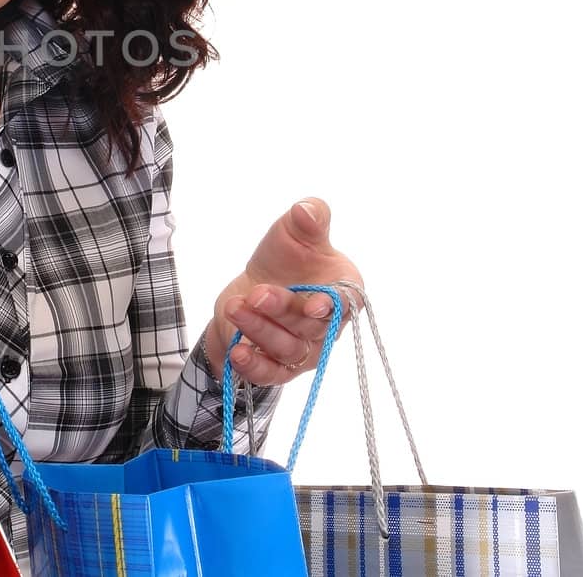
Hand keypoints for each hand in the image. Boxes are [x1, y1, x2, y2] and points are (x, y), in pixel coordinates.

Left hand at [206, 197, 362, 386]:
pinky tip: (238, 353)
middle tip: (257, 294)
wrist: (252, 286)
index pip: (347, 303)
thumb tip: (306, 209)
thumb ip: (308, 218)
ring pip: (286, 348)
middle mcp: (328, 326)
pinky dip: (254, 367)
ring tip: (235, 306)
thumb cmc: (284, 258)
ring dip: (260, 329)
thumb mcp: (294, 231)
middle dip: (281, 310)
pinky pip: (270, 374)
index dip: (333, 306)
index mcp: (343, 290)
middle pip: (310, 326)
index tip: (314, 305)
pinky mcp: (279, 366)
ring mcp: (304, 349)